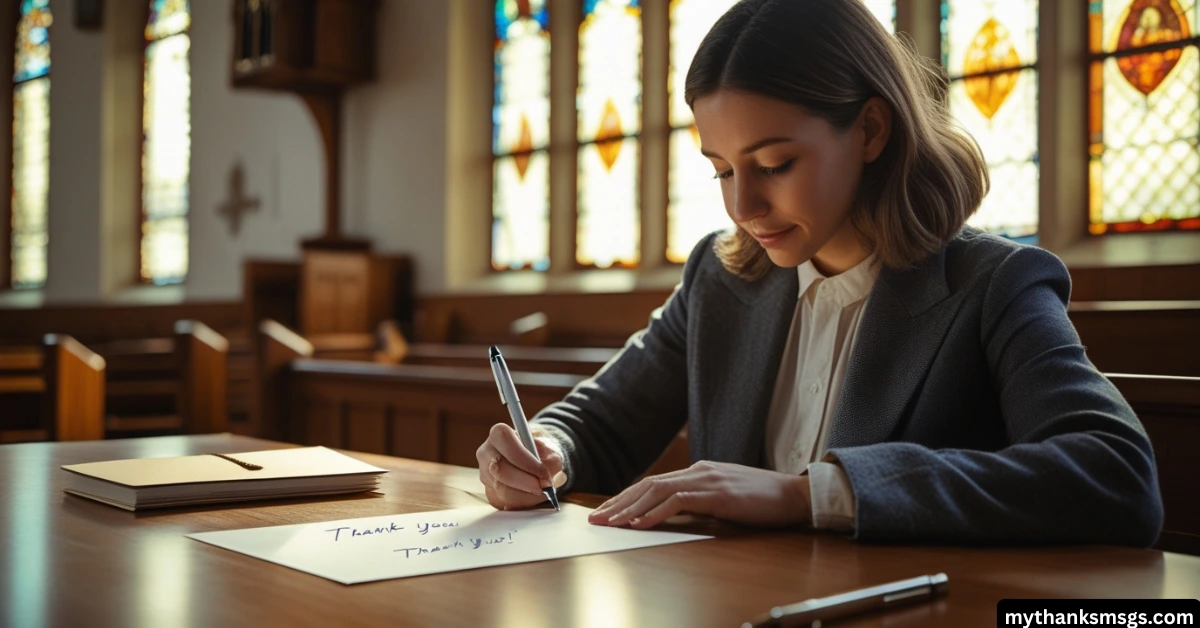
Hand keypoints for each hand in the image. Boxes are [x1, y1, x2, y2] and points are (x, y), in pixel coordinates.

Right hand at [476, 423, 566, 510]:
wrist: (532, 461)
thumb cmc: (540, 452)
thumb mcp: (550, 451)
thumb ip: (551, 462)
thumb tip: (546, 482)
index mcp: (499, 434)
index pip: (509, 449)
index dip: (528, 464)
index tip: (545, 475)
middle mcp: (486, 452)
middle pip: (501, 471)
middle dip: (526, 483)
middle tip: (545, 488)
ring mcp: (484, 473)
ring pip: (502, 490)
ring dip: (526, 495)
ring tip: (542, 492)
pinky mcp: (488, 492)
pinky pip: (504, 502)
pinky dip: (522, 502)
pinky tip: (532, 496)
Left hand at [588, 461, 810, 528]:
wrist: (794, 495)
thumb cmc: (762, 501)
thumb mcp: (724, 498)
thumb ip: (700, 501)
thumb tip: (674, 514)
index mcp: (698, 472)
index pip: (653, 483)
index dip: (626, 497)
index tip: (606, 513)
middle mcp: (698, 471)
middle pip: (647, 485)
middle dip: (618, 503)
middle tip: (595, 520)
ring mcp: (707, 480)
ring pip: (657, 491)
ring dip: (629, 508)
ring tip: (609, 524)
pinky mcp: (717, 494)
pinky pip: (678, 501)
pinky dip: (655, 512)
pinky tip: (639, 524)